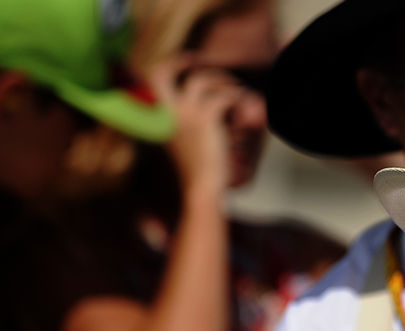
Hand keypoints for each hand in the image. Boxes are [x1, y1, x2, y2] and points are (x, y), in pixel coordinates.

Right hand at [150, 55, 243, 193]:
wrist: (201, 186)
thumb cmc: (195, 170)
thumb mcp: (181, 142)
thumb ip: (183, 122)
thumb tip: (203, 103)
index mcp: (157, 117)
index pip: (152, 80)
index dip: (169, 65)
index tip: (187, 61)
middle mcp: (166, 111)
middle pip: (165, 70)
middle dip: (184, 60)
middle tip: (202, 60)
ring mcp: (185, 113)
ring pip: (203, 79)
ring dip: (221, 79)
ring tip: (235, 88)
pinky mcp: (206, 118)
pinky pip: (224, 96)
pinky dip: (236, 97)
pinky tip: (243, 104)